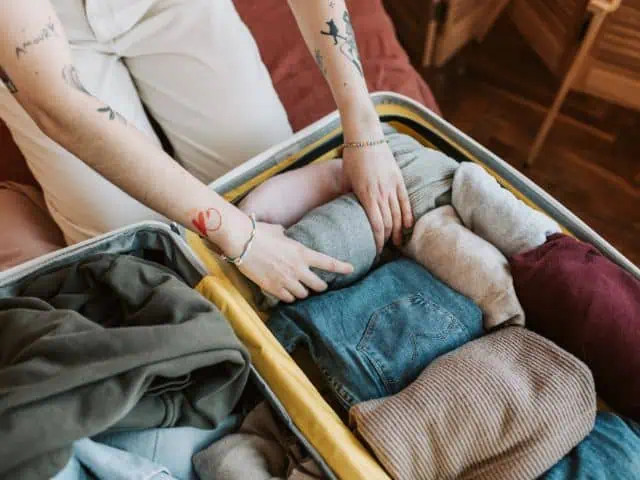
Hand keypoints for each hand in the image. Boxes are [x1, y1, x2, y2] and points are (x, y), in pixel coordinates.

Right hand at [237, 222, 352, 302]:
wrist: (241, 241)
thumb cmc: (259, 232)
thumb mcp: (279, 232)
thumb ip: (287, 237)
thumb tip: (285, 234)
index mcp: (302, 252)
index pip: (328, 262)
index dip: (341, 267)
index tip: (351, 269)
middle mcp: (297, 268)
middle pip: (318, 285)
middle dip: (321, 286)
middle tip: (320, 286)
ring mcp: (285, 280)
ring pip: (303, 294)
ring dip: (303, 292)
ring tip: (299, 288)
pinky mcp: (273, 288)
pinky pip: (287, 298)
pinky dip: (289, 297)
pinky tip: (286, 293)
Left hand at [342, 141, 412, 250]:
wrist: (365, 136)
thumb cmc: (352, 157)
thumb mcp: (347, 179)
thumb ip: (352, 195)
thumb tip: (352, 211)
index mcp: (366, 195)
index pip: (376, 225)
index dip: (378, 241)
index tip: (376, 250)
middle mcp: (381, 193)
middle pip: (388, 223)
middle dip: (387, 239)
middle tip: (385, 250)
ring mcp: (391, 186)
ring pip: (398, 215)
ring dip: (398, 231)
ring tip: (397, 243)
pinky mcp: (398, 179)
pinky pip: (405, 201)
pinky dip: (407, 215)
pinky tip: (407, 226)